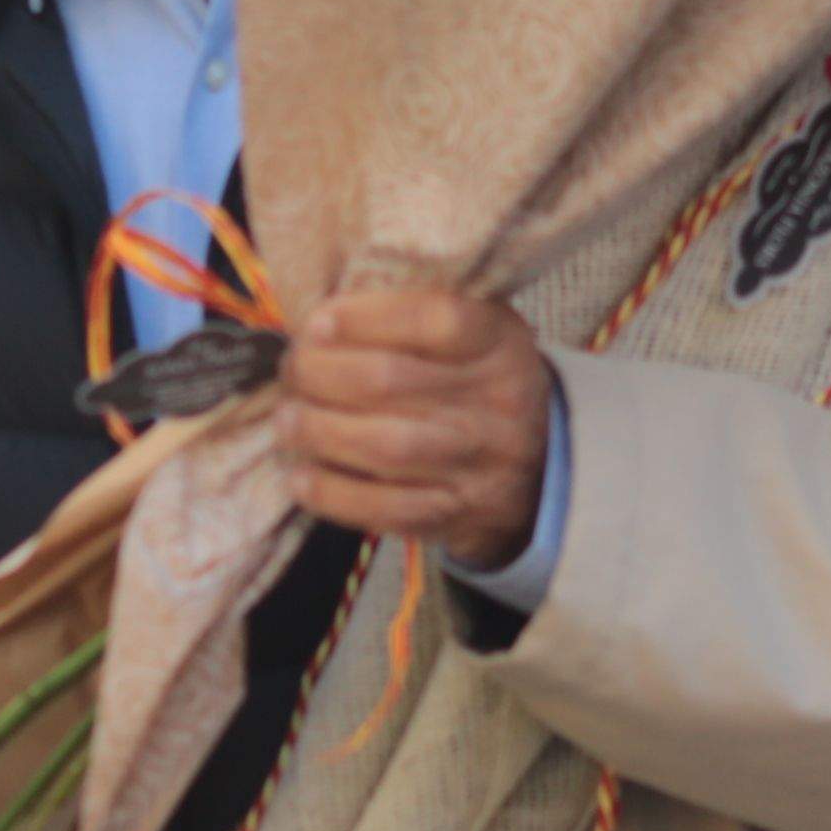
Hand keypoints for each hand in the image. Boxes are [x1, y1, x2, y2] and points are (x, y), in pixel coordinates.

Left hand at [279, 288, 550, 572]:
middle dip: (321, 373)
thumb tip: (319, 318)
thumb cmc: (478, 383)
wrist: (543, 467)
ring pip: (386, 447)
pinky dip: (333, 493)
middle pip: (391, 382)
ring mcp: (480, 465)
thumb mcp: (473, 334)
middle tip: (291, 370)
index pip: (437, 319)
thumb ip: (412, 314)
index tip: (317, 322)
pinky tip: (301, 477)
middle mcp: (498, 402)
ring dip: (319, 431)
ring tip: (287, 420)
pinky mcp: (456, 516)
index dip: (366, 318)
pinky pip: (387, 510)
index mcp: (500, 342)